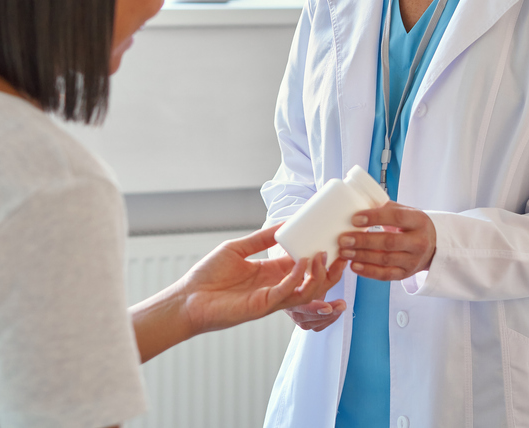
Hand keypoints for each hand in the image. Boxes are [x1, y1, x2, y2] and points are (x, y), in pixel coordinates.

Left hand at [178, 224, 346, 334]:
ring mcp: (271, 298)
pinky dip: (297, 277)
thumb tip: (283, 223)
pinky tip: (300, 261)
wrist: (187, 299)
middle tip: (340, 251)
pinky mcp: (263, 305)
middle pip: (313, 282)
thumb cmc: (208, 276)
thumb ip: (261, 238)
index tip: (331, 239)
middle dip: (330, 270)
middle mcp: (276, 287)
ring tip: (320, 254)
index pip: (304, 265)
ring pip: (307, 291)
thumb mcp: (237, 249)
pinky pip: (288, 292)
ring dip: (317, 274)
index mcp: (272, 273)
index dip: (319, 254)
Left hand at [338, 202, 436, 281]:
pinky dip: (368, 271)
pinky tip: (354, 266)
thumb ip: (384, 208)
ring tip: (344, 252)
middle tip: (344, 239)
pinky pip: (386, 275)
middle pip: (389, 242)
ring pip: (386, 259)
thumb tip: (356, 203)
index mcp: (418, 221)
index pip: (397, 217)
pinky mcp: (406, 274)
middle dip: (364, 241)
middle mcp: (419, 242)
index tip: (354, 219)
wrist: (432, 245)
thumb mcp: (405, 211)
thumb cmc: (411, 225)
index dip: (375, 218)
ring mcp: (413, 260)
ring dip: (362, 256)